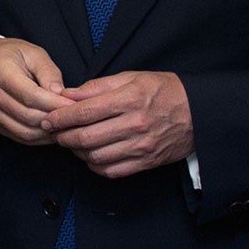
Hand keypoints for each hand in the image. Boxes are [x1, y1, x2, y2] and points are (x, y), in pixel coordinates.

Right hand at [0, 38, 74, 144]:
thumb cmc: (11, 55)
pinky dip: (40, 138)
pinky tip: (53, 130)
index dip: (55, 104)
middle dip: (56, 119)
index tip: (75, 105)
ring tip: (66, 125)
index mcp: (2, 73)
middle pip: (29, 116)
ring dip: (49, 132)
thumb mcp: (33, 53)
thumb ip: (49, 73)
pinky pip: (20, 137)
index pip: (32, 96)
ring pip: (26, 132)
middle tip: (75, 117)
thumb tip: (61, 94)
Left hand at [41, 70, 192, 177]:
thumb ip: (97, 86)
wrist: (200, 113)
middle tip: (55, 133)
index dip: (60, 117)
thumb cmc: (164, 91)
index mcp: (129, 99)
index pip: (85, 111)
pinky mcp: (147, 162)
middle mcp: (135, 124)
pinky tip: (91, 156)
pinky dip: (95, 166)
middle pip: (86, 137)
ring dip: (77, 152)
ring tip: (72, 143)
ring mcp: (141, 146)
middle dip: (64, 137)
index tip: (48, 119)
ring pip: (96, 157)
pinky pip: (112, 171)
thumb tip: (67, 94)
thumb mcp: (132, 78)